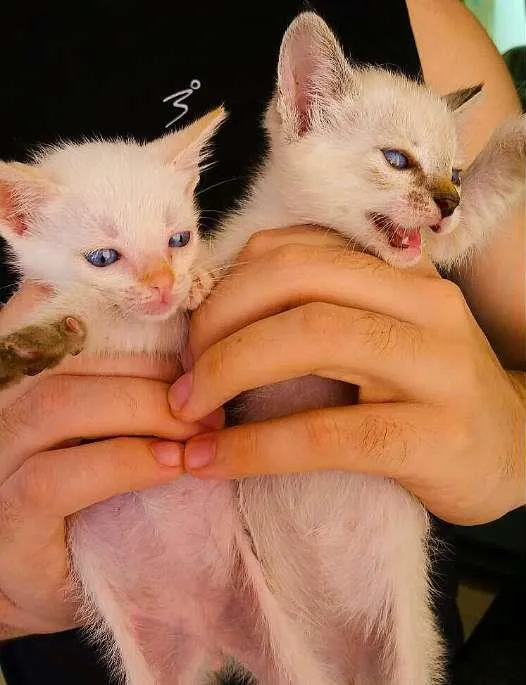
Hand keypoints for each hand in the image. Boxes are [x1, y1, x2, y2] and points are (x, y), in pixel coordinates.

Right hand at [0, 285, 221, 638]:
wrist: (55, 575)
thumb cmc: (95, 487)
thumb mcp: (107, 419)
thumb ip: (126, 374)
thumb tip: (194, 336)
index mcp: (19, 369)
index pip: (51, 307)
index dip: (118, 307)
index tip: (185, 326)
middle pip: (68, 354)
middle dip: (152, 370)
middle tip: (210, 396)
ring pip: (59, 404)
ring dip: (144, 410)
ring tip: (198, 430)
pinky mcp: (7, 520)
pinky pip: (56, 478)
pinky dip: (122, 463)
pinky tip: (170, 466)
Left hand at [163, 227, 524, 525]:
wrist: (516, 448)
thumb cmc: (426, 391)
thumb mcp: (378, 331)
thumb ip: (318, 309)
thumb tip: (216, 318)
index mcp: (399, 271)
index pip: (293, 248)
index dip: (225, 288)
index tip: (191, 335)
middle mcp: (422, 302)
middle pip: (296, 279)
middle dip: (218, 325)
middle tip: (182, 378)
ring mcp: (436, 365)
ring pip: (313, 336)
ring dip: (227, 371)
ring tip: (188, 413)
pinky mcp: (436, 436)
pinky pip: (328, 433)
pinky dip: (257, 446)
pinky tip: (214, 461)